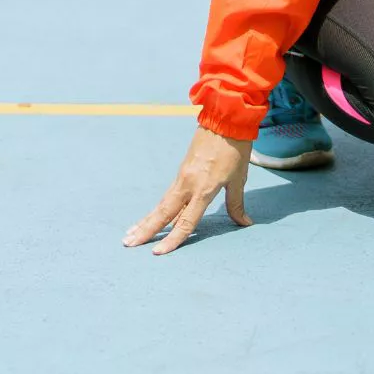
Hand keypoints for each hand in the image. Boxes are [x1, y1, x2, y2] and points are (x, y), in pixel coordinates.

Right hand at [123, 126, 253, 254]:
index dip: (173, 239)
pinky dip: (157, 209)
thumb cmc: (235, 150)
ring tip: (130, 234)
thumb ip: (237, 203)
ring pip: (162, 205)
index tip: (158, 253)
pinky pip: (167, 195)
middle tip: (128, 244)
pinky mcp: (181, 172)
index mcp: (204, 189)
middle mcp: (188, 185)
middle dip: (146, 230)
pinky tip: (150, 217)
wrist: (225, 120)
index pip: (186, 221)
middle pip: (163, 213)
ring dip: (146, 220)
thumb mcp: (239, 179)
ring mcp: (182, 178)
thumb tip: (245, 223)